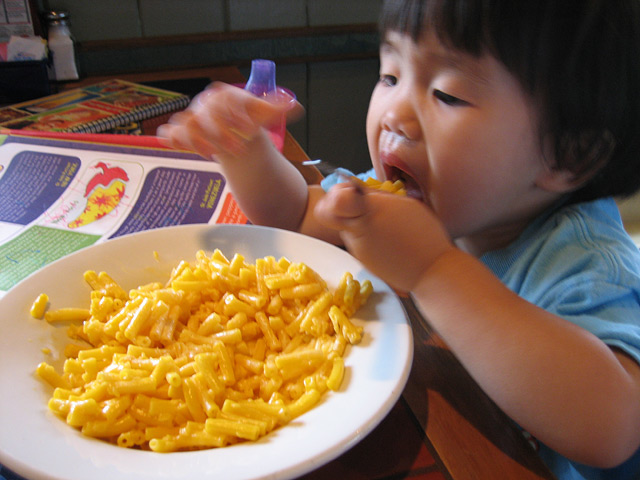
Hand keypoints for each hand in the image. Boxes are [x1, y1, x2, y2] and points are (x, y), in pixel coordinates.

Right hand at [157, 82, 301, 159]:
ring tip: (213, 155)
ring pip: (186, 123)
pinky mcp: (182, 131)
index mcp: (226, 96)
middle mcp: (206, 104)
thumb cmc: (247, 118)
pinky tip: (183, 148)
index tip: (250, 130)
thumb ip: (276, 109)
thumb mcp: (263, 114)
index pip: (227, 99)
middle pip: (206, 114)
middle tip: (239, 150)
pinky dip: (175, 139)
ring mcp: (192, 116)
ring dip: (199, 140)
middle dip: (222, 133)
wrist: (231, 126)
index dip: (237, 114)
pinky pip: (171, 132)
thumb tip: (296, 106)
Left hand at [314, 183, 454, 291]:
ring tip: (384, 227)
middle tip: (360, 207)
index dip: (339, 192)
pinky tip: (386, 240)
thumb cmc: (424, 234)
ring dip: (358, 222)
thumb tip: (359, 193)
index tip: (351, 192)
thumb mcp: (405, 204)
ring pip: (346, 227)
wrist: (430, 270)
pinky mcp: (361, 260)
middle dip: (342, 206)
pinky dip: (367, 238)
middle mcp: (358, 228)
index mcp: (370, 209)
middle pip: (333, 212)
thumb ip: (378, 198)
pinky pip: (357, 242)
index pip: (336, 196)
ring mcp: (357, 247)